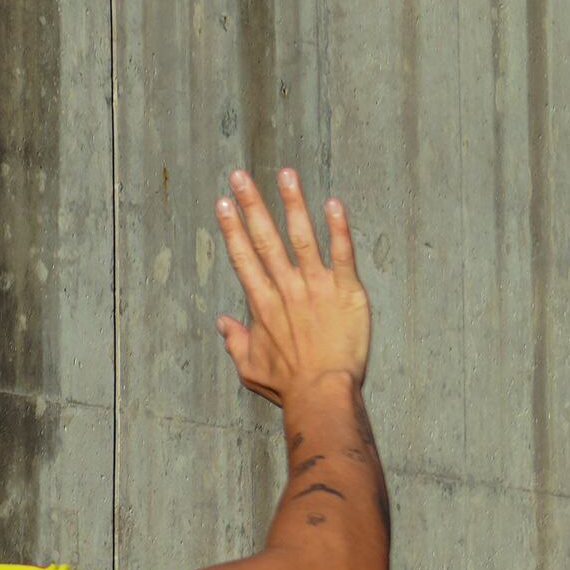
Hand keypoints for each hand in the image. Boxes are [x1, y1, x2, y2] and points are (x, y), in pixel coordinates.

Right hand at [215, 167, 370, 403]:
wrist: (323, 394)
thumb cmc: (288, 386)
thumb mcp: (250, 368)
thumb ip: (235, 342)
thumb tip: (222, 324)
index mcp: (262, 304)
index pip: (243, 257)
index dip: (232, 228)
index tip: (223, 202)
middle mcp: (286, 288)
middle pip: (265, 239)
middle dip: (251, 205)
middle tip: (240, 176)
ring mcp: (316, 287)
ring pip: (302, 237)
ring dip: (292, 203)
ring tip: (286, 174)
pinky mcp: (346, 292)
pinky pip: (341, 254)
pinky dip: (338, 228)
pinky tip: (333, 203)